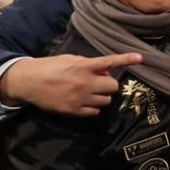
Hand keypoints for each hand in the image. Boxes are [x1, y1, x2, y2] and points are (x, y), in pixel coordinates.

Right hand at [0, 52, 142, 115]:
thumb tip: (105, 70)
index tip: (140, 58)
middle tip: (101, 82)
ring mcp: (80, 99)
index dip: (126, 59)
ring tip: (91, 92)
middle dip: (109, 84)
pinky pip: (95, 111)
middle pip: (113, 86)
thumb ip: (89, 64)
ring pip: (106, 100)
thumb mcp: (70, 60)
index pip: (109, 62)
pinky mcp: (74, 111)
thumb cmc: (50, 67)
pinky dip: (93, 107)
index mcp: (83, 67)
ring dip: (102, 96)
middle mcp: (84, 83)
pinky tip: (84, 101)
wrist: (28, 82)